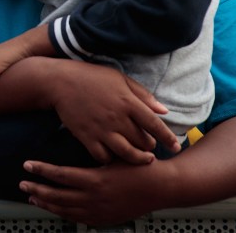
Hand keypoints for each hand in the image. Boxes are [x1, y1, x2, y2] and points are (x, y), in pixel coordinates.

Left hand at [20, 159, 168, 225]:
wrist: (161, 187)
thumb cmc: (139, 165)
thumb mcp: (115, 152)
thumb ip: (96, 148)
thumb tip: (75, 133)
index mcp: (95, 180)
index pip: (60, 175)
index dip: (41, 170)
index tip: (27, 165)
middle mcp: (94, 198)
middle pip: (57, 196)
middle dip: (37, 190)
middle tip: (22, 184)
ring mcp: (98, 211)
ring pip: (64, 210)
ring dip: (46, 204)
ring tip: (32, 197)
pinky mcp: (104, 219)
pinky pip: (77, 218)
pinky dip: (62, 213)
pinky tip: (54, 208)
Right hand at [49, 60, 178, 164]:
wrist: (59, 82)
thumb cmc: (91, 76)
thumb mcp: (119, 78)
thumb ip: (142, 94)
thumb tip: (164, 110)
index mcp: (127, 101)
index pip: (155, 124)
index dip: (168, 138)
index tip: (175, 146)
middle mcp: (117, 118)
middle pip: (143, 142)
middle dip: (151, 147)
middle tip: (152, 147)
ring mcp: (102, 129)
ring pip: (127, 153)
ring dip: (138, 159)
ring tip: (142, 158)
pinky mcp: (87, 137)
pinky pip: (104, 156)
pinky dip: (112, 159)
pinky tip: (114, 155)